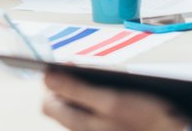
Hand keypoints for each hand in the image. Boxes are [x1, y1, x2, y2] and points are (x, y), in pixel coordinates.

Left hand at [42, 70, 188, 130]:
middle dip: (71, 84)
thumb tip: (46, 77)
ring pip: (82, 107)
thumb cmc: (146, 119)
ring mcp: (98, 130)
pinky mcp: (112, 128)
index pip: (48, 103)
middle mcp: (84, 130)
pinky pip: (98, 111)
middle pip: (64, 105)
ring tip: (106, 79)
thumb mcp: (109, 98)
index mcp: (78, 124)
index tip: (63, 67)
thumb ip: (75, 89)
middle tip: (86, 70)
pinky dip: (102, 98)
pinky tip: (118, 91)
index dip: (52, 83)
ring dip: (88, 90)